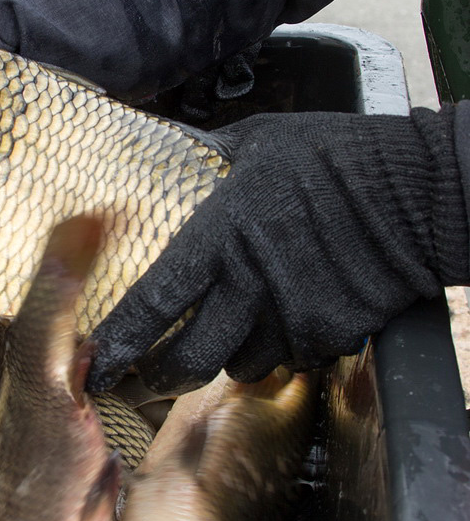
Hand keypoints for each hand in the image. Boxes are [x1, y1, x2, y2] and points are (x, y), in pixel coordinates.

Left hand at [87, 106, 467, 393]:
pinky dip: (276, 350)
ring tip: (222, 336)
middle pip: (187, 361)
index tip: (98, 360)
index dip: (119, 341)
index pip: (153, 303)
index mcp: (220, 237)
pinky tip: (280, 321)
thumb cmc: (338, 156)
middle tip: (143, 379)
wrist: (422, 189)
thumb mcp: (261, 141)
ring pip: (237, 366)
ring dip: (223, 358)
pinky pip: (288, 359)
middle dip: (157, 378)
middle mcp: (249, 287)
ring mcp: (291, 318)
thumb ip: (210, 156)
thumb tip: (174, 147)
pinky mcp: (328, 335)